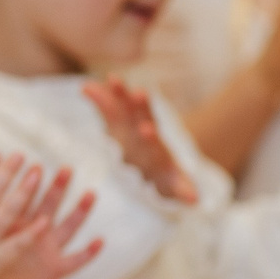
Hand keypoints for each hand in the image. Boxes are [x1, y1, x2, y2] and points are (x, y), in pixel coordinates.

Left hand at [0, 165, 101, 278]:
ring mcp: (47, 251)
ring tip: (89, 193)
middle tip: (65, 167)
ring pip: (66, 228)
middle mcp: (35, 235)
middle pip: (48, 207)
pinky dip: (88, 254)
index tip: (31, 161)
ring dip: (79, 212)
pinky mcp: (54, 271)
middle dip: (56, 188)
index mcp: (15, 226)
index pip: (23, 199)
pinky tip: (100, 241)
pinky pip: (74, 262)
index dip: (27, 182)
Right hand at [83, 78, 199, 204]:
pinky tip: (85, 86)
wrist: (161, 168)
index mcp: (158, 152)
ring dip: (119, 96)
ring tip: (112, 79)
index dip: (151, 138)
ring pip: (125, 111)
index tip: (146, 130)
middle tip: (135, 92)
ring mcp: (132, 128)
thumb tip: (194, 199)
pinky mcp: (117, 127)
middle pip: (142, 120)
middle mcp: (146, 135)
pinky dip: (99, 99)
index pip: (156, 143)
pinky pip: (107, 112)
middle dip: (138, 107)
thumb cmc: (167, 179)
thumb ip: (183, 191)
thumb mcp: (176, 187)